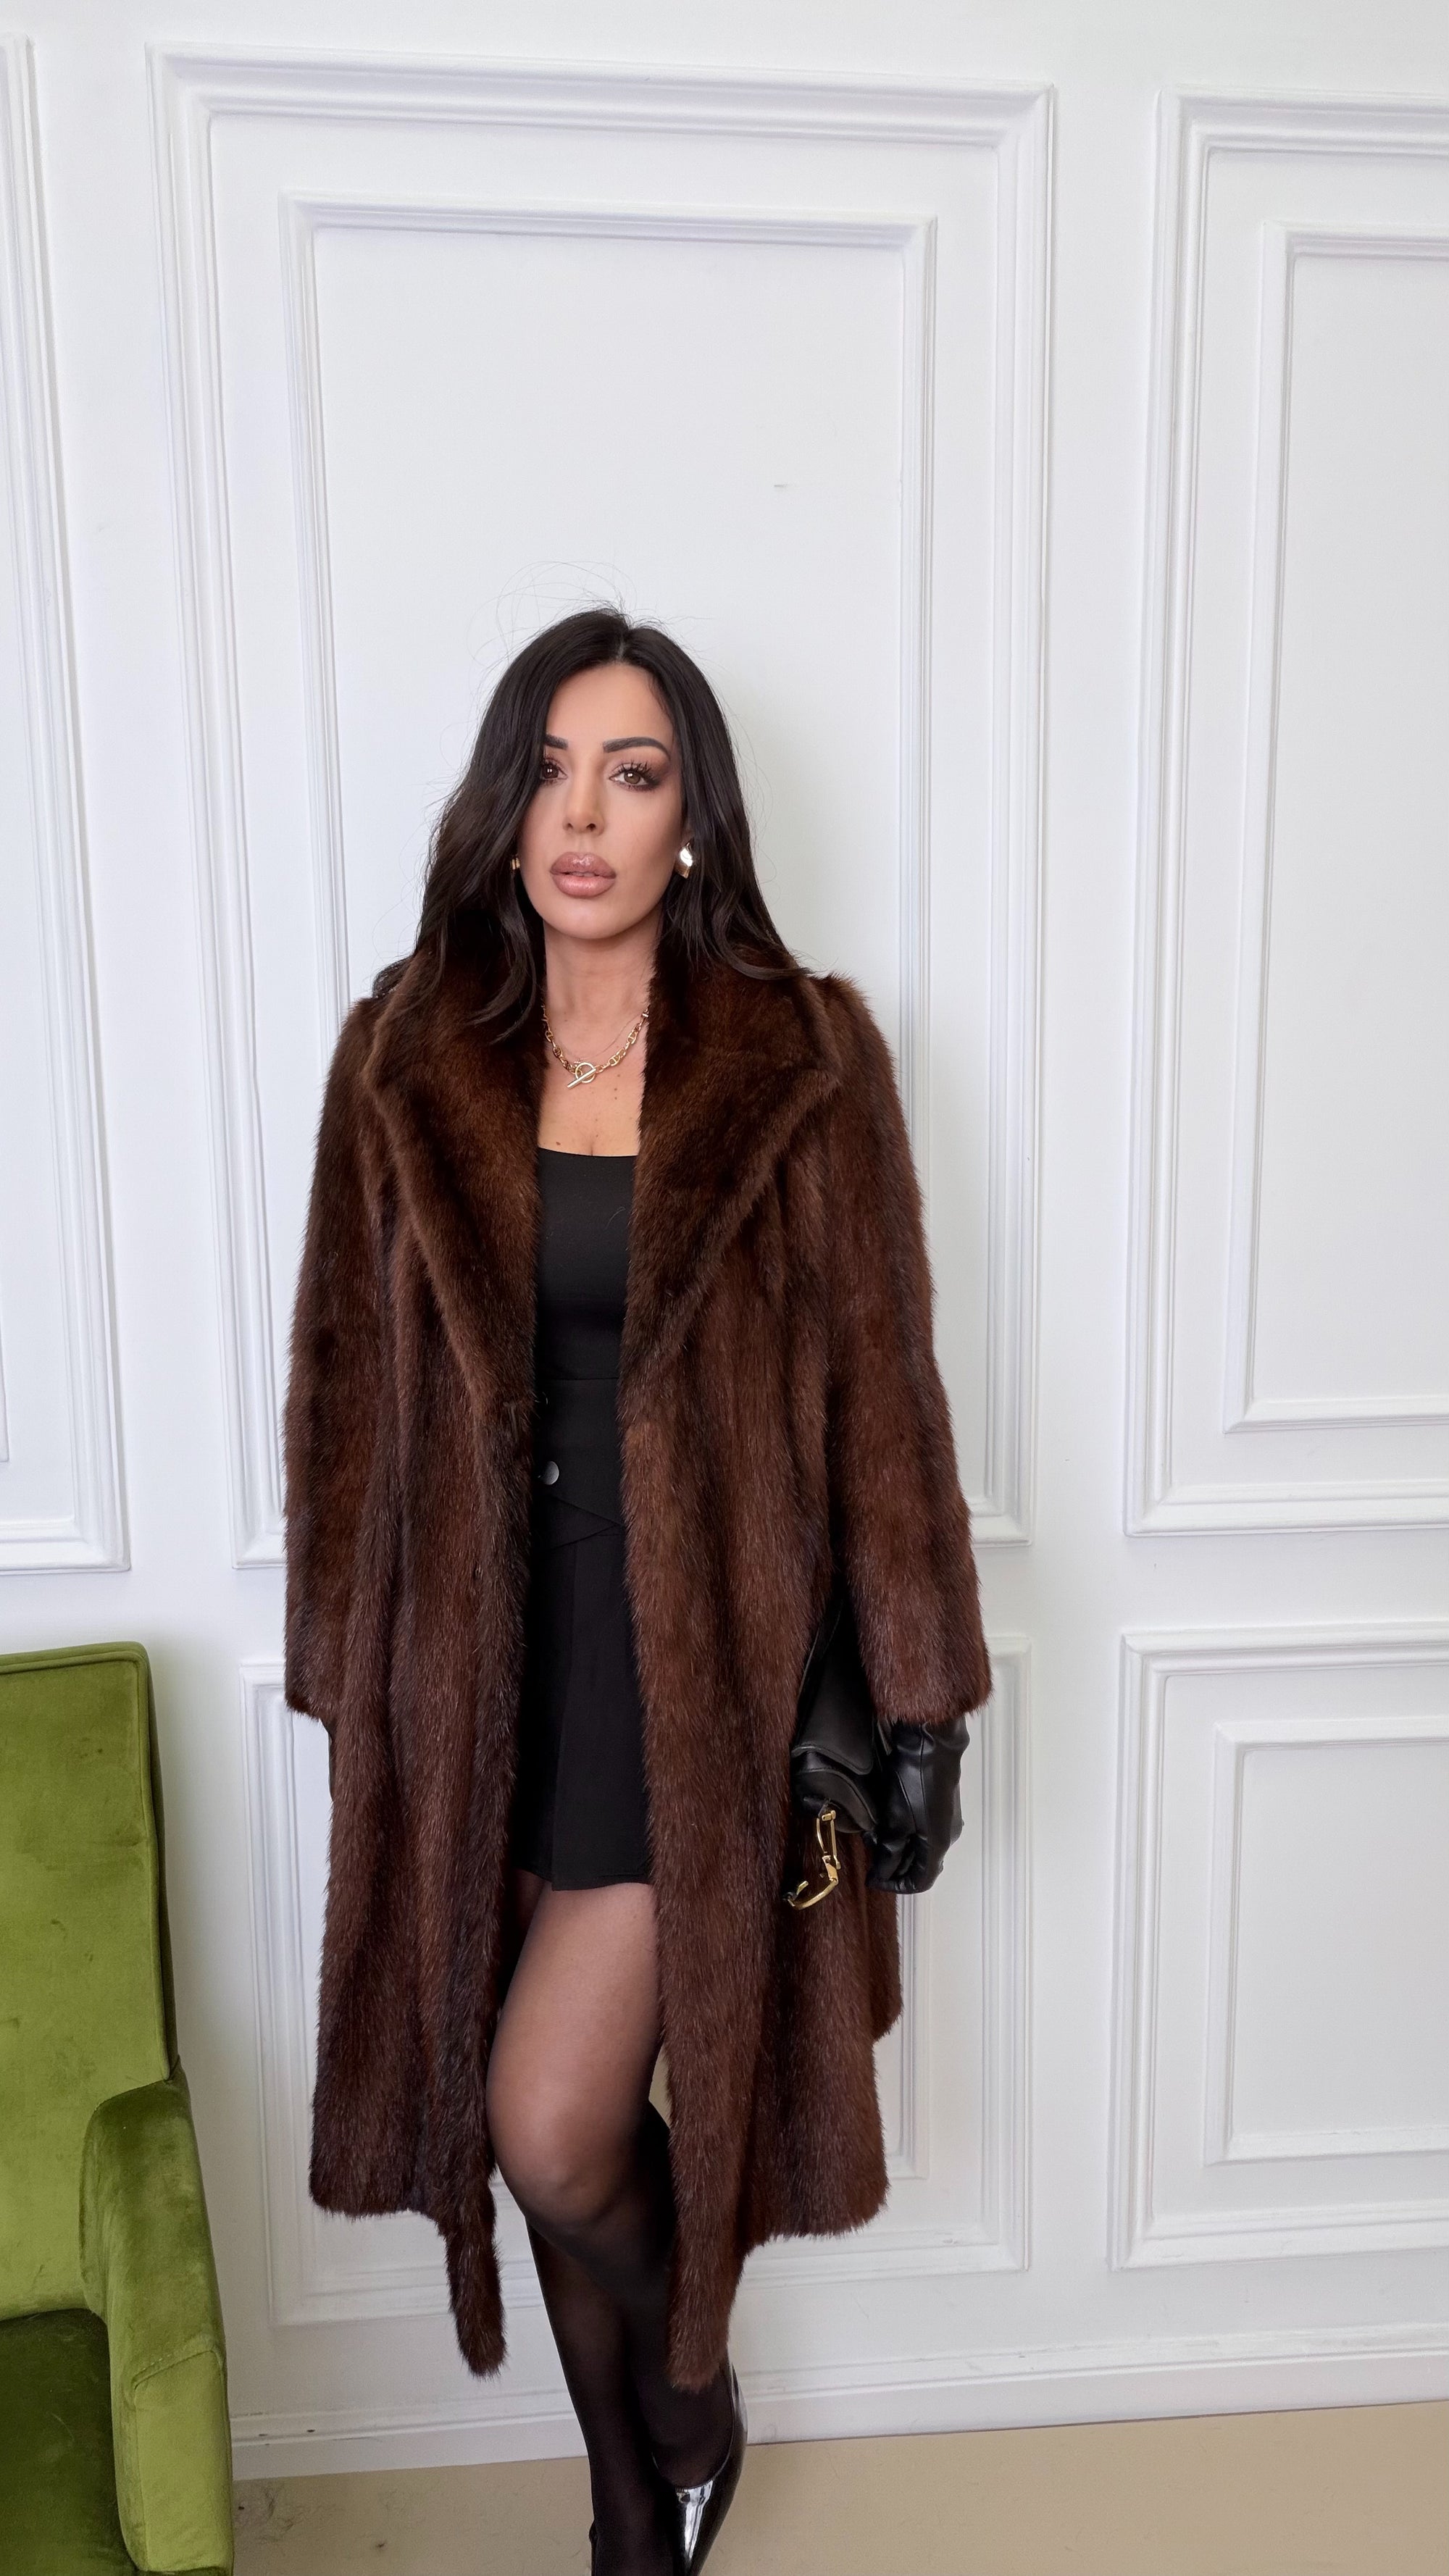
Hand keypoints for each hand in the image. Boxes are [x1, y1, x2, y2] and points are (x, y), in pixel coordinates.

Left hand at [865, 1711, 969, 1893]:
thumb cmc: (915, 1780)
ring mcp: (945, 1820)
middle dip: (894, 1866)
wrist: (930, 1744)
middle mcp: (946, 1836)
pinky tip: (887, 1822)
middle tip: (871, 1858)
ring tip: (875, 1838)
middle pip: (921, 1865)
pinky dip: (905, 1834)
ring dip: (898, 1848)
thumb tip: (881, 1875)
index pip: (920, 1881)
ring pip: (921, 1847)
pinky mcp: (940, 1806)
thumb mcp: (895, 1821)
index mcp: (937, 1845)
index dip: (895, 1886)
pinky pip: (923, 1831)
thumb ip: (889, 1853)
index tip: (874, 1880)